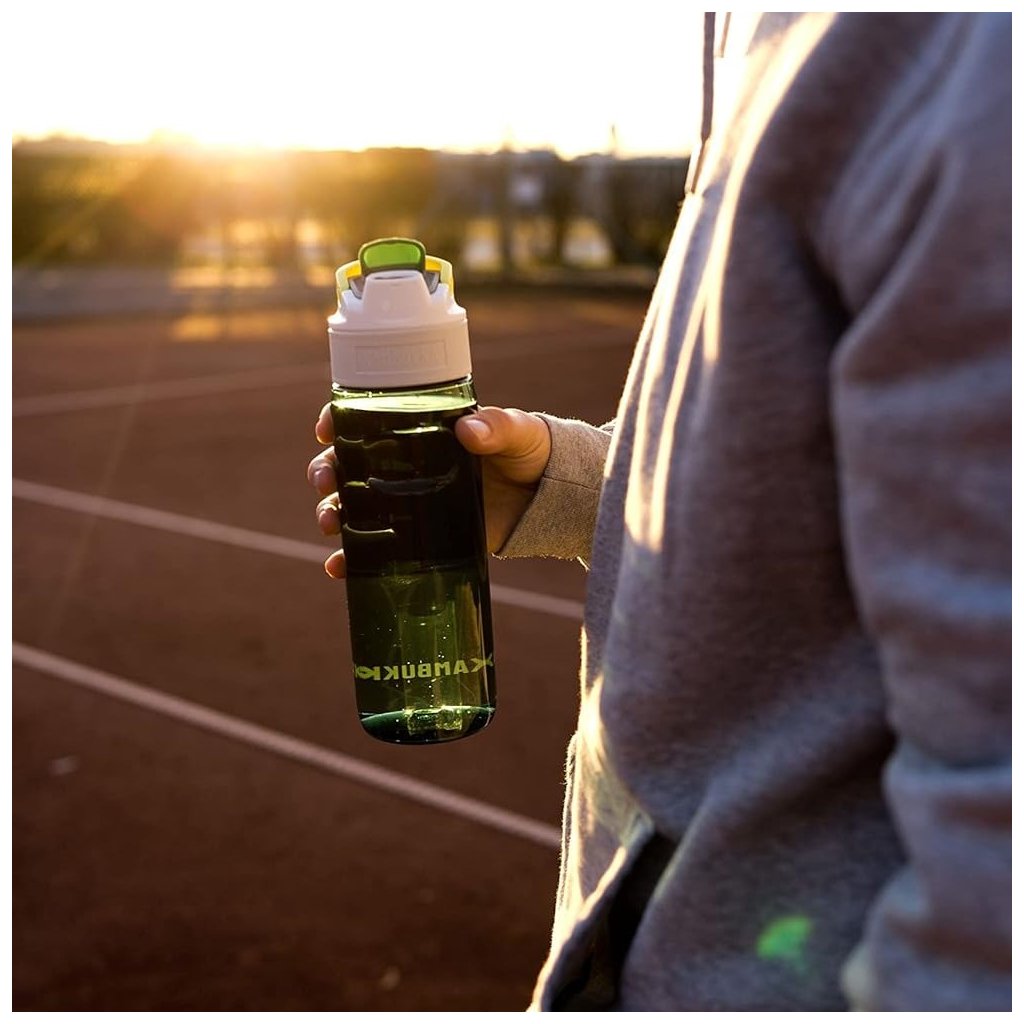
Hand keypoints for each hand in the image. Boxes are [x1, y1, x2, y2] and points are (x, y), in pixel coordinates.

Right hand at [308, 404, 550, 577]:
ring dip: (332, 513)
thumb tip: (469, 430)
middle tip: (325, 482)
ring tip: (331, 524)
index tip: (326, 429)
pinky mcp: (420, 537)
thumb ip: (498, 427)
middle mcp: (405, 464)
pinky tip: (338, 568)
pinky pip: (376, 549)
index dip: (338, 421)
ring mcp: (409, 502)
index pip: (367, 418)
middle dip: (325, 471)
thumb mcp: (519, 433)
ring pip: (353, 505)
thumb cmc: (530, 452)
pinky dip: (352, 560)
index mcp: (421, 429)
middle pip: (347, 464)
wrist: (547, 498)